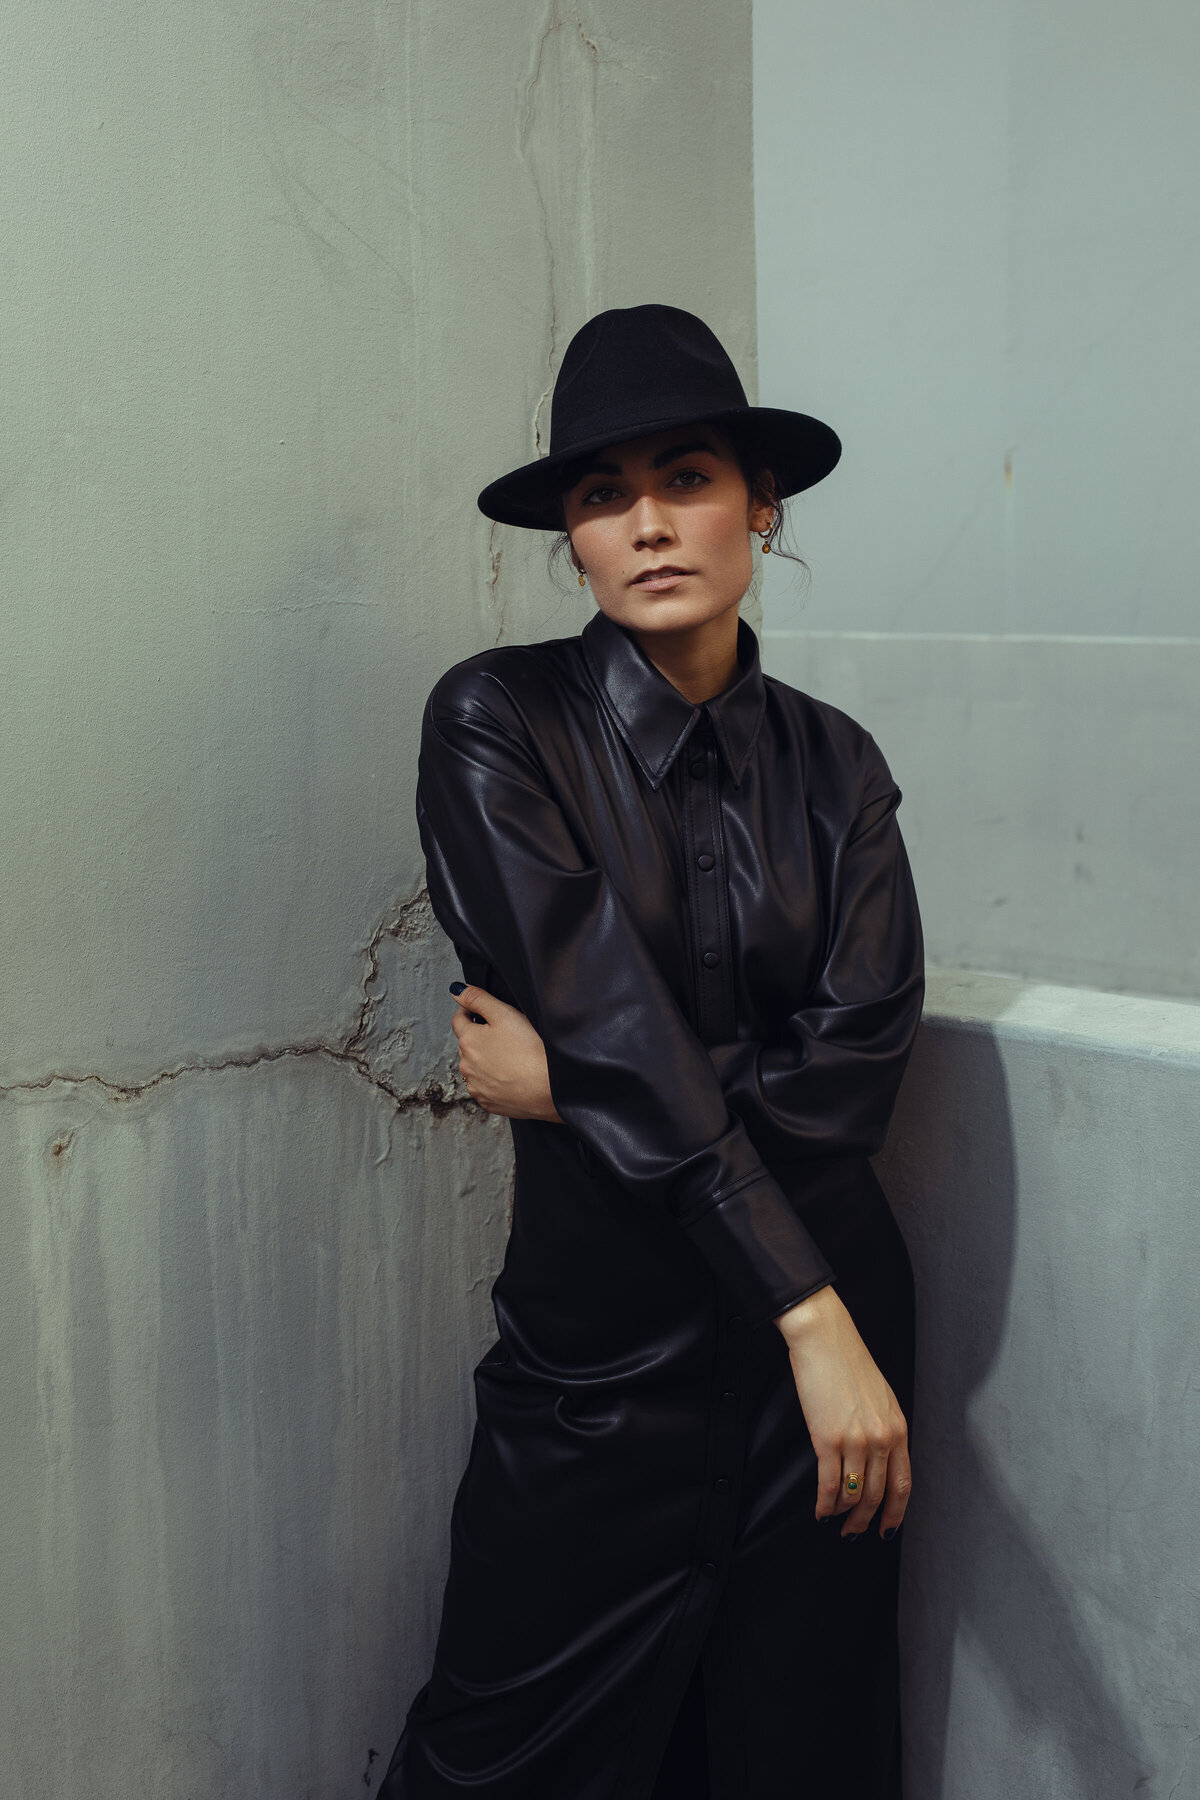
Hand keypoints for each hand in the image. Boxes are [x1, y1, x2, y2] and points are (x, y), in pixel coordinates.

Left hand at [449, 984, 564, 1122]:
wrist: (549, 1089)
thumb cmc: (530, 1050)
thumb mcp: (504, 1013)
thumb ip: (478, 999)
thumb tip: (456, 991)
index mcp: (468, 1041)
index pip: (459, 1020)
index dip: (471, 1011)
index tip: (484, 1011)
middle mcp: (466, 1067)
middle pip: (467, 1044)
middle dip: (480, 1037)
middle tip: (506, 1034)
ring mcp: (477, 1088)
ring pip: (476, 1067)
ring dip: (486, 1060)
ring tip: (511, 1056)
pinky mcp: (489, 1103)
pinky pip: (486, 1087)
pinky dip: (494, 1080)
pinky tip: (512, 1075)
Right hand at [774, 1285, 911, 1540]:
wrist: (824, 1338)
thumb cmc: (848, 1362)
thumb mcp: (880, 1397)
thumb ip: (884, 1428)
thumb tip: (878, 1459)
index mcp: (898, 1428)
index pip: (902, 1484)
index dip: (895, 1512)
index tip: (887, 1529)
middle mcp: (882, 1439)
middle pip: (877, 1494)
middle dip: (866, 1520)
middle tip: (854, 1532)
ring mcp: (856, 1440)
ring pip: (853, 1494)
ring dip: (843, 1514)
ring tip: (834, 1520)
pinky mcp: (828, 1439)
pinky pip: (829, 1484)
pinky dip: (824, 1503)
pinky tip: (820, 1510)